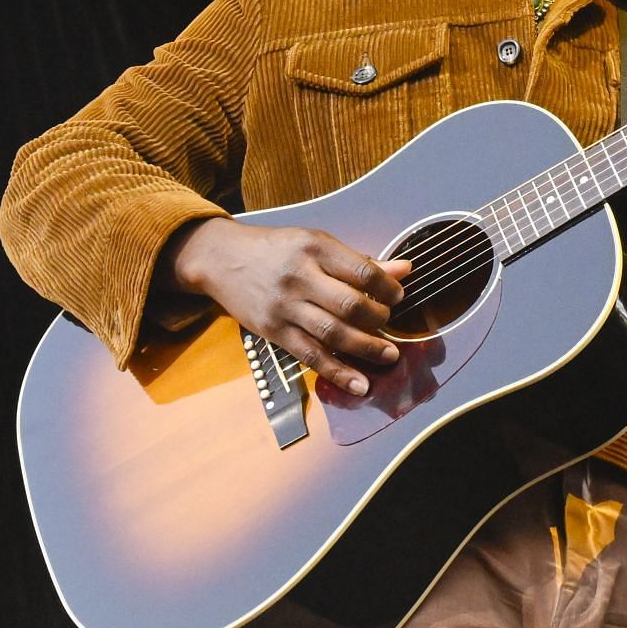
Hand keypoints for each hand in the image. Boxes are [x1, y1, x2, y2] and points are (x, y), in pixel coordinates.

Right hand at [162, 218, 410, 395]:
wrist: (221, 258)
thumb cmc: (276, 249)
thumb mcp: (316, 243)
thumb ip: (360, 261)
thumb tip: (405, 270)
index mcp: (315, 248)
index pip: (363, 271)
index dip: (388, 288)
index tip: (398, 296)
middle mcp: (300, 277)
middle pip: (350, 306)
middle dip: (379, 320)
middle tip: (390, 324)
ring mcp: (285, 307)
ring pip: (333, 334)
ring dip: (367, 349)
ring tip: (389, 356)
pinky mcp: (274, 332)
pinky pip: (311, 356)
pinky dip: (338, 373)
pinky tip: (360, 384)